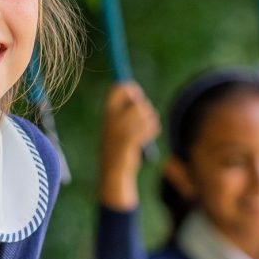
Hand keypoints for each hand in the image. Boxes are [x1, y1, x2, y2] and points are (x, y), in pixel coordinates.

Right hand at [99, 83, 160, 209]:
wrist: (113, 171)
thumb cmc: (116, 147)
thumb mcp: (114, 125)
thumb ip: (122, 109)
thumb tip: (135, 92)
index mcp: (107, 112)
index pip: (118, 88)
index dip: (131, 88)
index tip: (136, 94)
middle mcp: (112, 118)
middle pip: (138, 102)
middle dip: (145, 109)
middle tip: (142, 119)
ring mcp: (121, 128)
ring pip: (147, 114)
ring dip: (150, 121)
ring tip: (143, 132)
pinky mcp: (132, 139)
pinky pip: (151, 126)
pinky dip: (152, 131)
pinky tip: (146, 138)